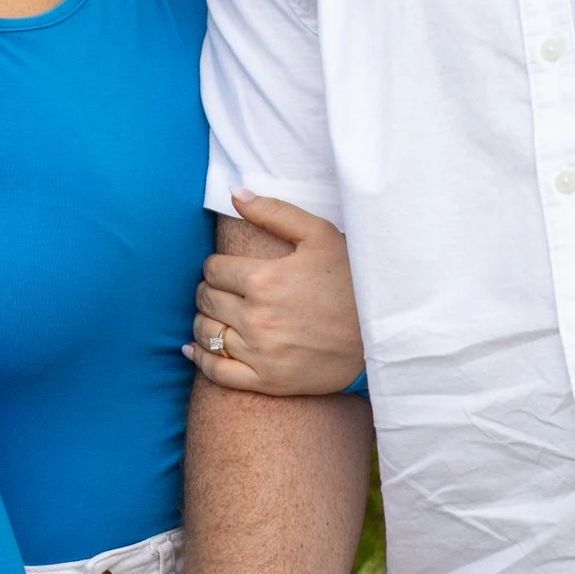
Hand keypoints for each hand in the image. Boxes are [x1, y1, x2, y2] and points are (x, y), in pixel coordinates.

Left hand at [186, 196, 363, 393]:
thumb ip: (274, 211)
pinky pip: (216, 372)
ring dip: (205, 320)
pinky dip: (200, 359)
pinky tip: (194, 349)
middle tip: (225, 291)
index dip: (217, 267)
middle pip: (205, 299)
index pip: (212, 269)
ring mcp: (259, 352)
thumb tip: (234, 192)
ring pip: (205, 333)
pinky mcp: (265, 380)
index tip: (229, 270)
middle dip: (210, 291)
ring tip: (218, 315)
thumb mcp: (320, 235)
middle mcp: (257, 317)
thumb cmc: (350, 280)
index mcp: (264, 279)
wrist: (380, 335)